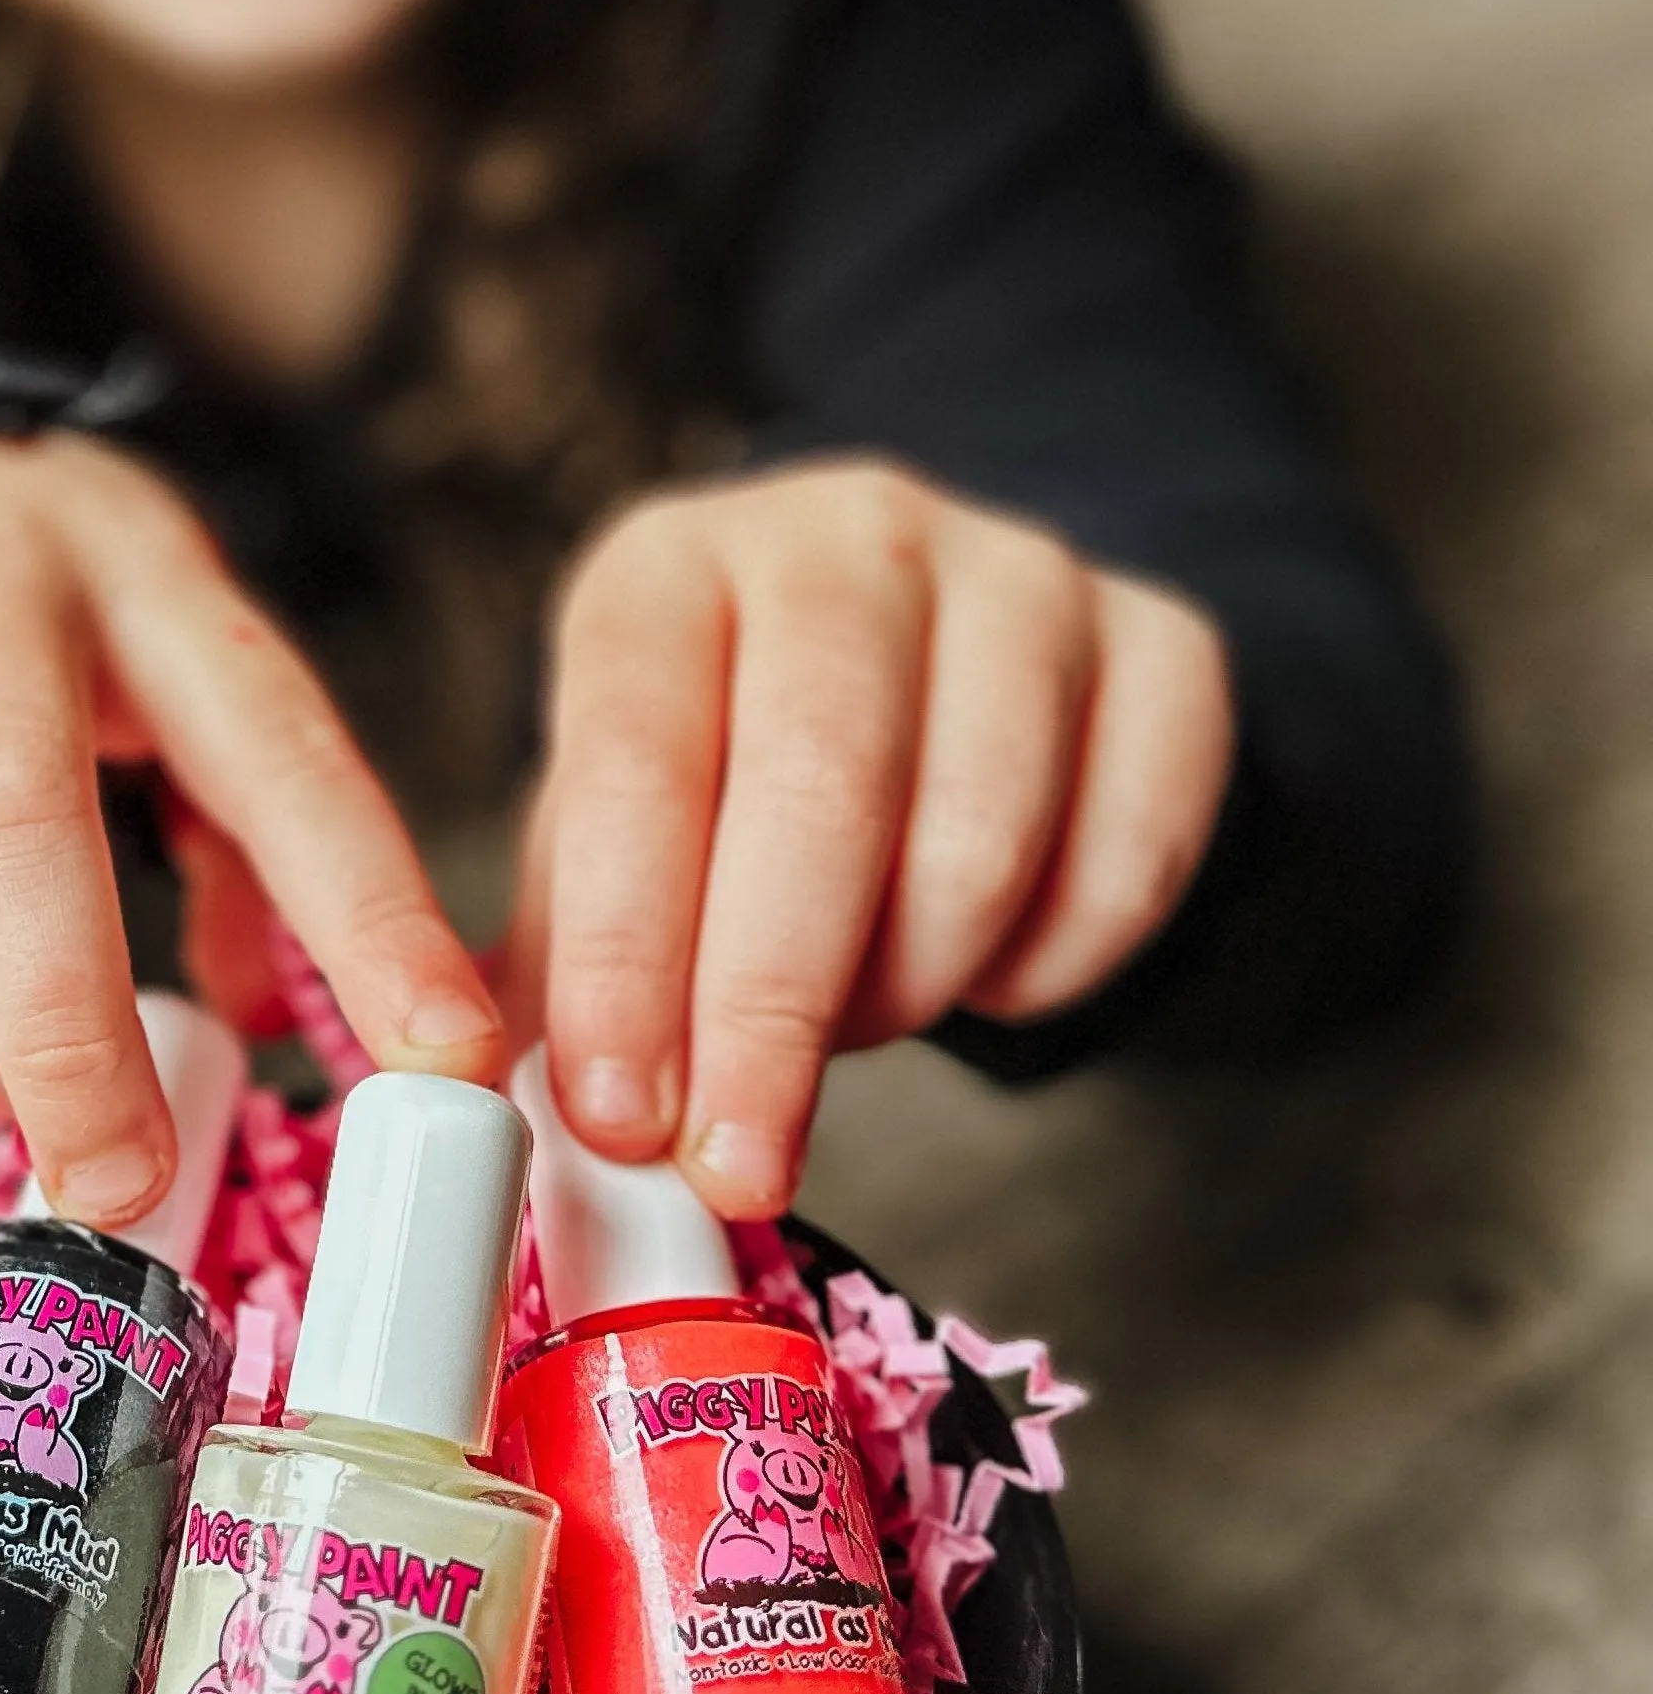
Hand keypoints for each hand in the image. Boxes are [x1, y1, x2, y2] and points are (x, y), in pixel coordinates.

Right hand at [0, 434, 500, 1223]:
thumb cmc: (31, 624)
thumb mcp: (167, 668)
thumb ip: (242, 830)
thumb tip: (291, 1018)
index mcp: (140, 570)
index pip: (273, 745)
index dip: (363, 908)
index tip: (444, 1060)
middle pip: (12, 819)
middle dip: (69, 1033)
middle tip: (116, 1177)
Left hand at [502, 460, 1233, 1215]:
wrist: (918, 659)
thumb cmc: (720, 770)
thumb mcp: (604, 831)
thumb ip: (567, 966)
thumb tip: (529, 1124)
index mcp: (669, 567)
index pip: (635, 755)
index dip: (627, 948)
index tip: (620, 1113)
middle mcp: (843, 535)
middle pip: (820, 789)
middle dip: (769, 1009)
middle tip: (739, 1158)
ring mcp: (1019, 573)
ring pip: (981, 836)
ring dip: (908, 989)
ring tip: (852, 1026)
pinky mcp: (1164, 643)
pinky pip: (1130, 862)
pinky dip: (1049, 968)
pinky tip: (981, 971)